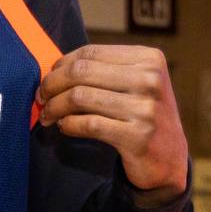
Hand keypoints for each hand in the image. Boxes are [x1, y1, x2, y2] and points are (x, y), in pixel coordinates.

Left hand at [36, 44, 188, 201]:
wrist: (169, 158)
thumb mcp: (134, 84)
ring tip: (48, 116)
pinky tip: (64, 127)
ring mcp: (146, 108)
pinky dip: (68, 125)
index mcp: (149, 59)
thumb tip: (53, 69)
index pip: (90, 52)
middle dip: (51, 85)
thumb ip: (102, 71)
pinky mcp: (137, 136)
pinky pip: (87, 124)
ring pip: (79, 97)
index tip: (48, 81)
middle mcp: (150, 79)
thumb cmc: (141, 116)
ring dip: (55, 107)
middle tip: (41, 98)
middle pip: (81, 72)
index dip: (61, 66)